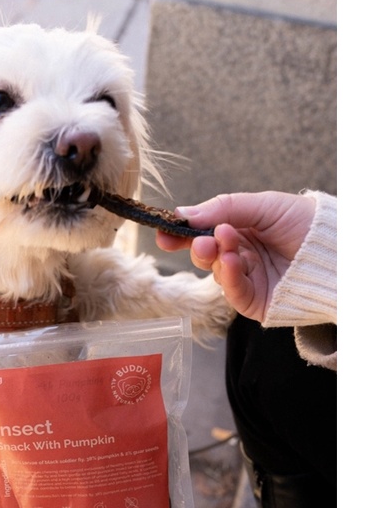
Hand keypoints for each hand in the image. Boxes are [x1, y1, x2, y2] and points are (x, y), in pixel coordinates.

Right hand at [156, 192, 314, 322]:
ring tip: (224, 246)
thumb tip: (182, 213)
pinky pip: (232, 292)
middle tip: (201, 240)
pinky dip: (227, 278)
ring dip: (216, 259)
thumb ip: (223, 208)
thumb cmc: (308, 223)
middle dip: (198, 245)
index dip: (181, 233)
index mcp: (239, 231)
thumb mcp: (263, 205)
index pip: (202, 232)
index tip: (164, 231)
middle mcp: (239, 255)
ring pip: (215, 272)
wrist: (341, 252)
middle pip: (205, 253)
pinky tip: (230, 262)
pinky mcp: (255, 302)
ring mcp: (246, 279)